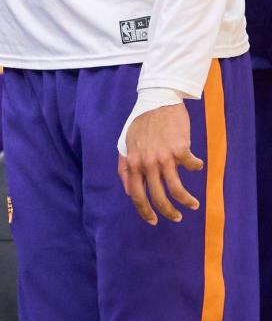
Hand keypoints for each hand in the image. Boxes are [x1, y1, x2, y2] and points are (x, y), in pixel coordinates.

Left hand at [118, 103, 202, 224]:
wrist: (157, 99)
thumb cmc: (141, 122)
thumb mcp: (125, 143)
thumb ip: (124, 167)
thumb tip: (128, 191)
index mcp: (132, 162)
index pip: (137, 195)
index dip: (145, 211)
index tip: (153, 221)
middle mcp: (147, 162)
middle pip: (158, 197)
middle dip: (168, 212)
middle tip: (176, 218)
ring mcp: (164, 157)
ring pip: (177, 190)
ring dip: (187, 201)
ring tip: (193, 204)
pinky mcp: (180, 149)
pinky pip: (191, 166)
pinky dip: (196, 167)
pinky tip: (197, 164)